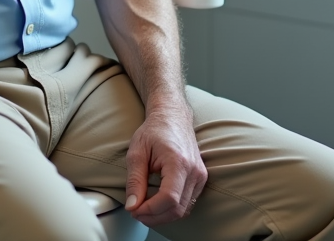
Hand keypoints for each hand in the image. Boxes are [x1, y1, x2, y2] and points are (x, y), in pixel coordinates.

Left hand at [123, 105, 206, 226]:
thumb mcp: (137, 152)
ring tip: (144, 208)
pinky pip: (188, 203)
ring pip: (183, 210)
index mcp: (178, 161)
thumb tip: (132, 206)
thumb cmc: (154, 131)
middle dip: (154, 216)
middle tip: (136, 211)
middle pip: (177, 209)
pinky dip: (172, 209)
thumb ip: (134, 181)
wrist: (173, 116)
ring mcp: (200, 175)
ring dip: (163, 215)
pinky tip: (157, 202)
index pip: (168, 198)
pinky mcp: (201, 179)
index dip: (150, 210)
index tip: (134, 210)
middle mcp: (194, 170)